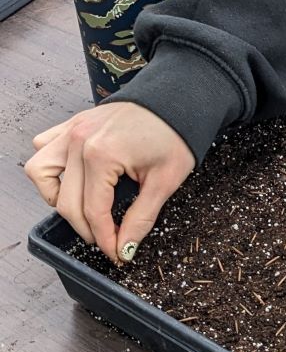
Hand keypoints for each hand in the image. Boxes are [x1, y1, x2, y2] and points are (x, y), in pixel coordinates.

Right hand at [25, 102, 194, 264]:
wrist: (180, 98)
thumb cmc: (176, 133)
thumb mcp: (165, 181)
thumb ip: (141, 218)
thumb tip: (125, 248)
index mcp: (101, 155)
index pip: (93, 212)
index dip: (104, 239)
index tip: (116, 253)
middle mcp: (79, 141)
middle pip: (67, 201)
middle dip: (86, 228)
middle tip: (107, 238)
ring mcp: (73, 129)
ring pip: (40, 171)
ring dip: (56, 195)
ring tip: (82, 207)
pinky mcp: (74, 122)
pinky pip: (45, 146)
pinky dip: (51, 165)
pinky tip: (73, 177)